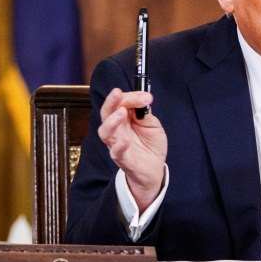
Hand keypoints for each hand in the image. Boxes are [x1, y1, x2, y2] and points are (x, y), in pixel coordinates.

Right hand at [98, 87, 166, 211]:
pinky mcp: (122, 159)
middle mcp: (117, 129)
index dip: (132, 96)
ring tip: (122, 112)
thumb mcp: (153, 125)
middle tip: (118, 93)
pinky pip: (116, 152)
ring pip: (105, 131)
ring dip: (112, 121)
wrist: (155, 168)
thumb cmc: (151, 145)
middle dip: (111, 101)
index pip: (121, 102)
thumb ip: (145, 114)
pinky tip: (125, 140)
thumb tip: (143, 100)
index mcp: (124, 118)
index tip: (147, 96)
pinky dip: (119, 145)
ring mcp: (117, 144)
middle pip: (107, 113)